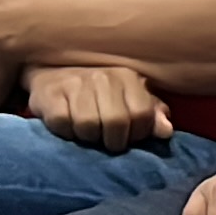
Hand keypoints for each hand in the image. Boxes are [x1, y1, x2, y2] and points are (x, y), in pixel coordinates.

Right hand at [24, 64, 173, 152]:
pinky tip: (68, 127)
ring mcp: (75, 83)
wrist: (51, 73)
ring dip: (88, 138)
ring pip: (88, 126)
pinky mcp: (50, 93)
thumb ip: (151, 114)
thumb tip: (165, 130)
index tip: (128, 137)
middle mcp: (103, 76)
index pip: (142, 114)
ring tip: (87, 132)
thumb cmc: (98, 93)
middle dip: (112, 141)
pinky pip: (62, 124)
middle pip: (116, 123)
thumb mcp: (130, 100)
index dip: (137, 135)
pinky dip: (66, 133)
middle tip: (106, 140)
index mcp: (127, 77)